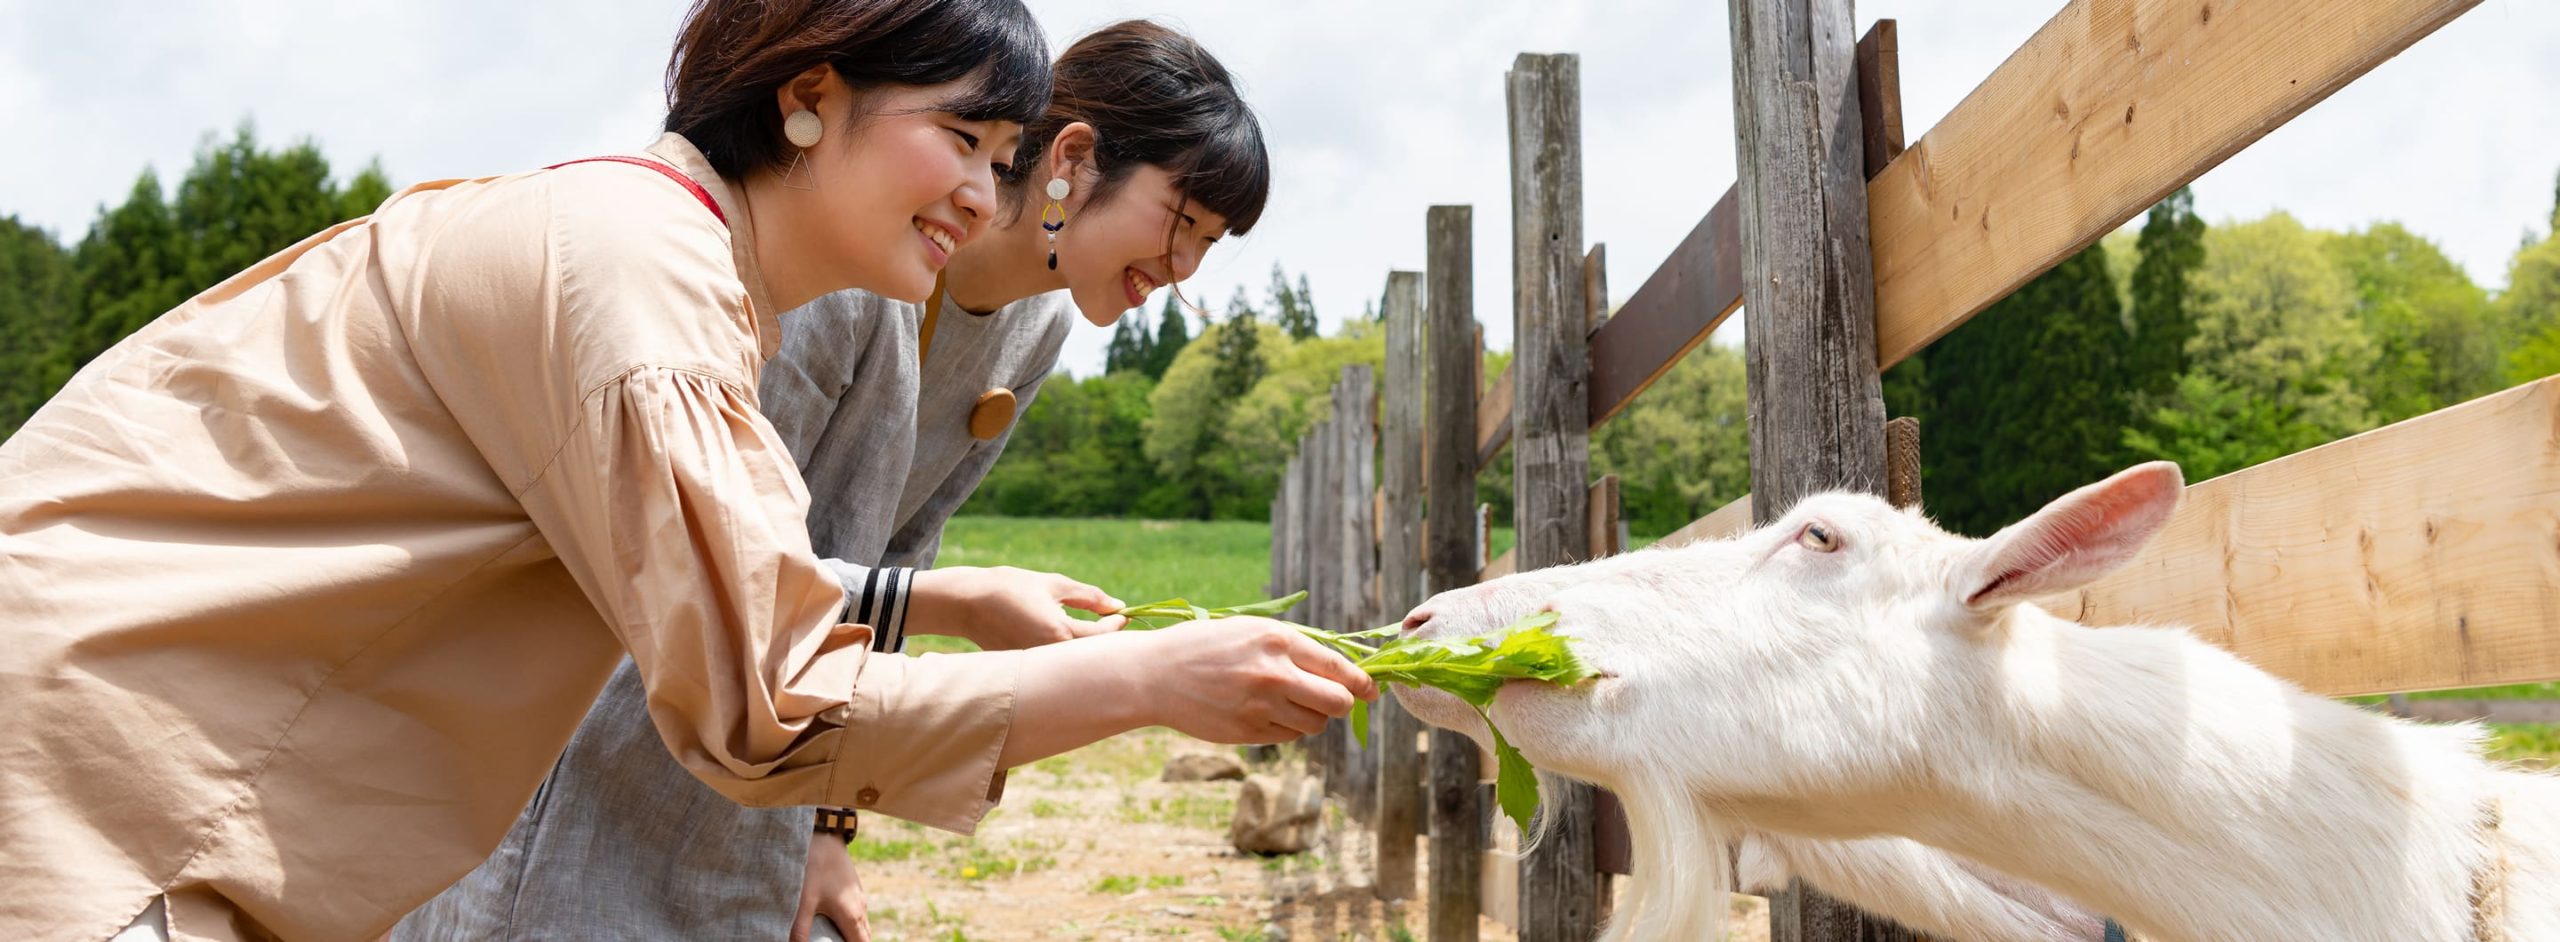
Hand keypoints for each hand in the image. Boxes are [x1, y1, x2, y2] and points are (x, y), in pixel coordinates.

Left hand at [792, 831, 869, 941]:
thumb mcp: (803, 901)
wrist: (824, 834)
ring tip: (833, 939)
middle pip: (864, 938)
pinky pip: (857, 913)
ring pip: (861, 925)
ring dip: (852, 936)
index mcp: (851, 915)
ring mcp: (859, 896)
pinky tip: (832, 922)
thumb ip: (799, 929)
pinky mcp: (854, 888)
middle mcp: (860, 907)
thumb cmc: (813, 866)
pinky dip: (850, 924)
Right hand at [905, 566, 1123, 650]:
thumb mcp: (1054, 585)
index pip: (1103, 637)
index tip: (1121, 613)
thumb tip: (1118, 606)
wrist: (967, 603)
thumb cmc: (1010, 587)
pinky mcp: (1026, 670)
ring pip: (1074, 662)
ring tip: (1090, 628)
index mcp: (1059, 634)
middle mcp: (1049, 656)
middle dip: (1105, 640)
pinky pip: (1055, 664)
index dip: (1117, 624)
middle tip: (1111, 622)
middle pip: (1092, 655)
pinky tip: (1064, 639)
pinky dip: (1065, 654)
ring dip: (1086, 648)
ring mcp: (1036, 666)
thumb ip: (1090, 596)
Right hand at [1115, 616, 1377, 743]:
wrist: (1156, 675)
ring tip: (1289, 701)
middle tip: (1336, 699)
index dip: (1363, 682)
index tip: (1372, 689)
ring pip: (1316, 724)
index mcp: (1277, 640)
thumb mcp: (1252, 631)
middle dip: (1343, 702)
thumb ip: (1295, 647)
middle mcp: (1273, 674)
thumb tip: (1345, 671)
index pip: (1339, 667)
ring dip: (1312, 716)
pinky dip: (1288, 727)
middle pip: (1337, 701)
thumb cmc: (1208, 646)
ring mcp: (1260, 707)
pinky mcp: (1248, 733)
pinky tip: (1265, 712)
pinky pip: (1289, 736)